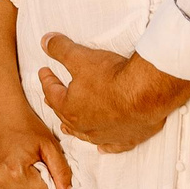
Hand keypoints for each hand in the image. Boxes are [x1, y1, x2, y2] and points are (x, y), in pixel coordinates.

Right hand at [0, 101, 73, 188]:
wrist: (0, 113)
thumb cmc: (27, 126)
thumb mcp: (49, 145)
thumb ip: (61, 172)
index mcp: (16, 173)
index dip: (48, 182)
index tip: (43, 165)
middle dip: (35, 187)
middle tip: (32, 165)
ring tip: (20, 167)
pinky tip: (9, 170)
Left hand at [38, 34, 189, 153]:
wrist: (145, 93)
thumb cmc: (112, 77)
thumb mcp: (81, 57)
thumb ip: (61, 49)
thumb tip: (45, 41)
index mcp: (69, 108)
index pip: (51, 92)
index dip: (46, 80)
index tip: (44, 72)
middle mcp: (84, 126)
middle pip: (65, 115)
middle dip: (57, 104)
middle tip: (52, 97)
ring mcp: (104, 135)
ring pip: (84, 134)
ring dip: (75, 129)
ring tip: (67, 126)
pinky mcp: (125, 140)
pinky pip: (111, 146)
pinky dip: (105, 145)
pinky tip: (102, 147)